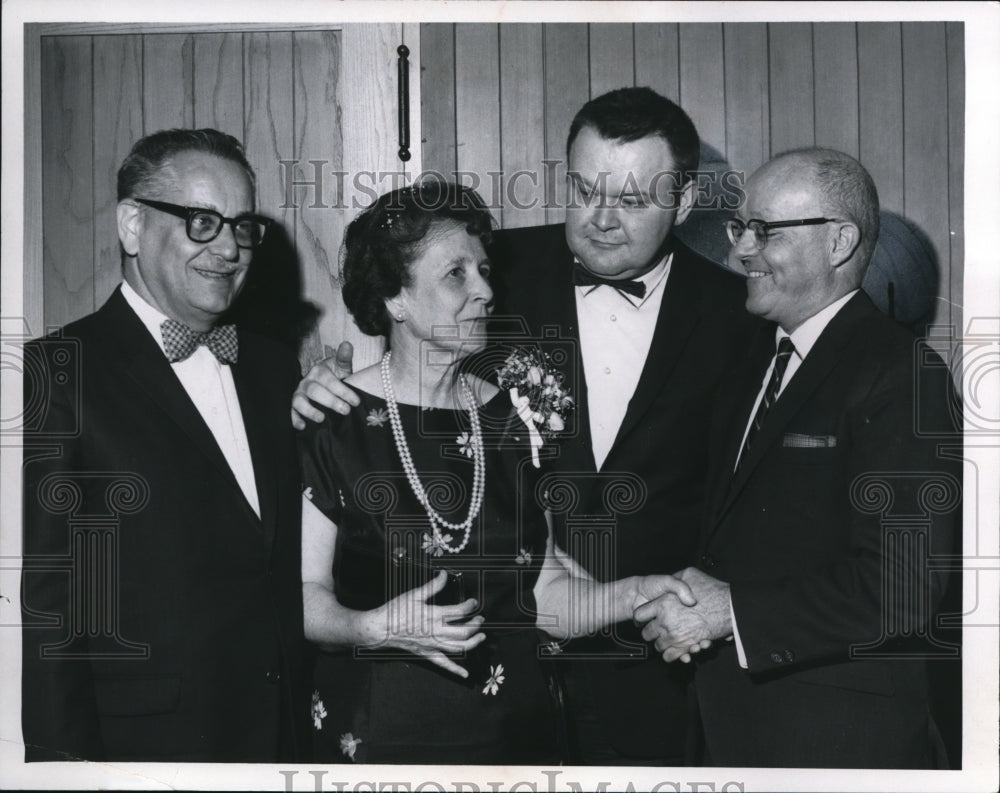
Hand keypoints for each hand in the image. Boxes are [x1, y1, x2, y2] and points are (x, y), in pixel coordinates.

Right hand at [290, 341, 359, 428]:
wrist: (323, 387)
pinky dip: (294, 419)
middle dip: (331, 401)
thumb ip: (344, 358)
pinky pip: (290, 412)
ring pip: (299, 401)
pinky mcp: (293, 406)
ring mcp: (299, 394)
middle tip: (345, 411)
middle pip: (315, 391)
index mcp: (319, 371)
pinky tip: (302, 426)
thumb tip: (347, 344)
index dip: (342, 390)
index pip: (329, 380)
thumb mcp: (341, 368)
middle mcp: (307, 382)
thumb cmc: (334, 378)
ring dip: (310, 410)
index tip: (356, 401)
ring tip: (321, 419)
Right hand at [367, 571, 486, 678]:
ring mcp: (433, 644)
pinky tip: (465, 674)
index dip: (471, 605)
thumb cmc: (396, 611)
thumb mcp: (414, 594)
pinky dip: (456, 670)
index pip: (460, 611)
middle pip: (464, 631)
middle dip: (476, 625)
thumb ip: (433, 585)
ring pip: (459, 648)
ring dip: (473, 643)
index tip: (473, 602)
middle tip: (481, 619)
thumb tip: (444, 574)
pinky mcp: (427, 653)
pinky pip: (444, 664)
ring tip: (481, 637)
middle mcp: (436, 631)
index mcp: (434, 615)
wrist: (381, 628)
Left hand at [634, 567, 731, 663]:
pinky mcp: (686, 646)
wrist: (729, 606)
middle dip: (651, 632)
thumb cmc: (711, 589)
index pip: (639, 615)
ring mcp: (675, 635)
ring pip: (658, 646)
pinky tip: (675, 649)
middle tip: (656, 630)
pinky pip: (670, 656)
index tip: (645, 618)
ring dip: (661, 644)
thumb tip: (670, 584)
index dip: (641, 617)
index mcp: (662, 604)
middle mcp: (665, 621)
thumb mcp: (689, 574)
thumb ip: (676, 580)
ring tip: (668, 639)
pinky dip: (672, 655)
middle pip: (646, 633)